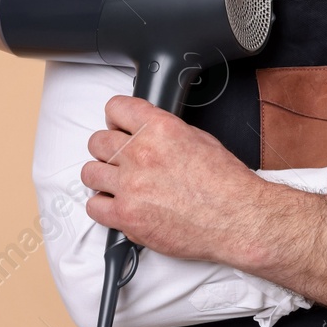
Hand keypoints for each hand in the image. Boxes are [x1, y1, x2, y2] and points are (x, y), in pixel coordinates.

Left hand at [81, 95, 266, 264]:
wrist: (236, 218)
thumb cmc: (226, 184)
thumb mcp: (200, 139)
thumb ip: (166, 133)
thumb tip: (148, 133)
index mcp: (160, 129)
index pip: (116, 108)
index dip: (116, 118)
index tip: (117, 126)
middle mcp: (141, 153)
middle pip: (98, 141)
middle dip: (108, 149)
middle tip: (120, 159)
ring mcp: (130, 186)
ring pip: (90, 172)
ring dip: (102, 177)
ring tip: (118, 184)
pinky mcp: (126, 216)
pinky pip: (93, 206)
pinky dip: (103, 207)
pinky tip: (118, 206)